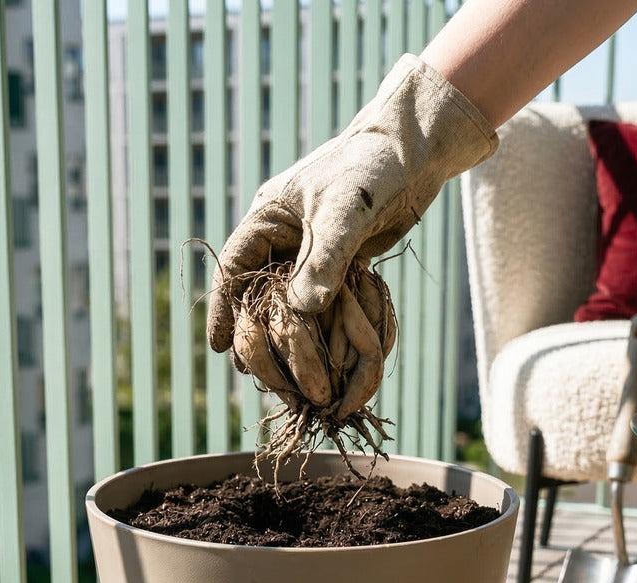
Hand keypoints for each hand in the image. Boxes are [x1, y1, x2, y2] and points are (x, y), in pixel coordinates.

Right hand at [207, 54, 496, 353]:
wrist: (416, 153)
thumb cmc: (374, 168)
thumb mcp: (346, 211)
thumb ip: (325, 258)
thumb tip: (302, 309)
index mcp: (269, 219)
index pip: (234, 268)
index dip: (223, 308)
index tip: (219, 345)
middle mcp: (284, 239)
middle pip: (258, 294)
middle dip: (255, 333)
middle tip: (252, 372)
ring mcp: (311, 254)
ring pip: (290, 304)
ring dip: (289, 337)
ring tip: (284, 375)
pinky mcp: (340, 265)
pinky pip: (323, 304)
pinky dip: (321, 329)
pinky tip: (322, 358)